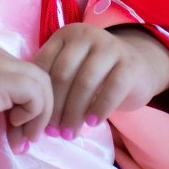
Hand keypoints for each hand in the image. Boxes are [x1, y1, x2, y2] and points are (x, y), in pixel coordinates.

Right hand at [0, 42, 52, 153]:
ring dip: (39, 116)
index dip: (28, 103)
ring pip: (42, 83)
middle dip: (39, 111)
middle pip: (39, 76)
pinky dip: (32, 114)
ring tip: (20, 139)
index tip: (17, 130)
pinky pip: (35, 94)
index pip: (25, 73)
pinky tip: (12, 128)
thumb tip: (19, 112)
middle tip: (23, 139)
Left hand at [33, 23, 168, 138]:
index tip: (36, 119)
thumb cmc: (96, 73)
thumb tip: (30, 117)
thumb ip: (53, 83)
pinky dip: (99, 108)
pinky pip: (112, 88)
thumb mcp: (72, 69)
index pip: (45, 63)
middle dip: (55, 106)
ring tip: (69, 133)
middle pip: (63, 73)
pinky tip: (92, 123)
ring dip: (74, 112)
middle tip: (53, 132)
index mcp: (66, 35)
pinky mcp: (129, 64)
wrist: (137, 66)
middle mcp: (86, 36)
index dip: (39, 94)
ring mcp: (109, 47)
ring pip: (85, 81)